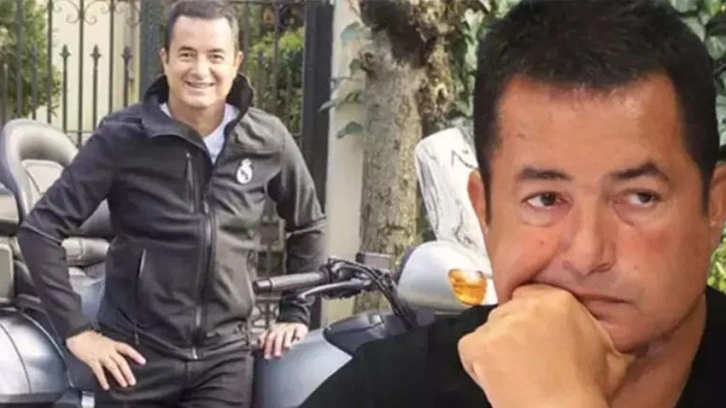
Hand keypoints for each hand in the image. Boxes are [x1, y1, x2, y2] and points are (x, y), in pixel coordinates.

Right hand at [66, 330, 145, 390]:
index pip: (127, 349)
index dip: (135, 355)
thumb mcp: (104, 340)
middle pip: (121, 361)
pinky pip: (99, 371)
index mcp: (112, 344)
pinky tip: (106, 386)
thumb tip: (116, 353)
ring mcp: (100, 355)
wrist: (77, 335)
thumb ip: (110, 347)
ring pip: (113, 367)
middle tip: (132, 381)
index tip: (143, 361)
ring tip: (124, 384)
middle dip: (128, 372)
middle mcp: (108, 350)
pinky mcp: (92, 360)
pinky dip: (103, 379)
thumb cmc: (89, 337)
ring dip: (119, 376)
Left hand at [258, 322, 307, 359]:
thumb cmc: (281, 332)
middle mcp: (280, 329)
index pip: (268, 338)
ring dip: (287, 341)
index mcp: (272, 330)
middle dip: (276, 347)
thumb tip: (260, 349)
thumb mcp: (272, 334)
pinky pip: (299, 330)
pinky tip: (298, 338)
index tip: (267, 357)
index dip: (267, 347)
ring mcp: (290, 328)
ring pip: (287, 334)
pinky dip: (298, 334)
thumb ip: (265, 340)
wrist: (294, 320)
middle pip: (277, 337)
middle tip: (277, 356)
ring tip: (287, 347)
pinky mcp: (299, 328)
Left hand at [458, 284, 633, 407]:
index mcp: (559, 299)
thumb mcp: (608, 352)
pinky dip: (477, 364)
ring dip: (497, 349)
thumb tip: (598, 326)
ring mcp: (500, 324)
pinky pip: (470, 349)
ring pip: (490, 330)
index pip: (530, 296)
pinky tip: (499, 379)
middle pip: (509, 312)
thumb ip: (596, 329)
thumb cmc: (586, 391)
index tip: (534, 338)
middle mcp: (527, 306)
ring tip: (515, 373)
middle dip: (514, 333)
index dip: (530, 319)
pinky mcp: (479, 344)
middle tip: (526, 360)